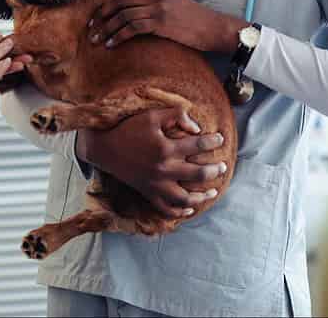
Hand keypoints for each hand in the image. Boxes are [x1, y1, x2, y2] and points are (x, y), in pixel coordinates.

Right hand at [77, 106, 226, 217]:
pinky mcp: (148, 193)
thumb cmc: (129, 129)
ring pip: (186, 198)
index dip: (213, 141)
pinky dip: (179, 212)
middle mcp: (164, 169)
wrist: (105, 148)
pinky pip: (166, 209)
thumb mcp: (152, 116)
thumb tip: (197, 128)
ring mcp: (156, 185)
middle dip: (215, 170)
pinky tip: (189, 209)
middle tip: (223, 166)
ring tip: (213, 191)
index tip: (220, 138)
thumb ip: (176, 116)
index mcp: (166, 149)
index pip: (199, 146)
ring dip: (202, 196)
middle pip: (199, 174)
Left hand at [88, 0, 247, 52]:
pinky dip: (119, 35)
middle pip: (120, 1)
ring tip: (97, 39)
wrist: (216, 29)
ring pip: (123, 14)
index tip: (96, 17)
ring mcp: (159, 8)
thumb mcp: (175, 8)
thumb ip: (156, 8)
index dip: (107, 6)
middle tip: (90, 27)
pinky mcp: (162, 22)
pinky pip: (133, 27)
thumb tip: (135, 18)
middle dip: (101, 15)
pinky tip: (112, 44)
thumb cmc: (197, 24)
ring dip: (107, 28)